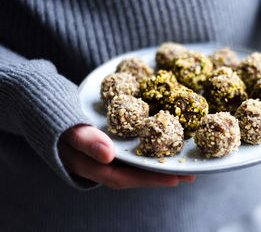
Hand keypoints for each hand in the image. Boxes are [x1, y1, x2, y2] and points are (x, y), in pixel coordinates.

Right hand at [58, 125, 194, 188]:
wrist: (44, 109)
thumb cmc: (54, 119)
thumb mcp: (68, 128)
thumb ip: (86, 140)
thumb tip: (108, 154)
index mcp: (91, 166)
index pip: (124, 178)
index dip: (150, 179)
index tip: (176, 178)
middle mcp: (100, 165)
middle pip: (135, 174)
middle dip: (161, 175)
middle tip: (189, 174)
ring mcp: (104, 156)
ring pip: (134, 164)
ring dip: (157, 163)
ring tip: (183, 162)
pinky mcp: (108, 145)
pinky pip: (131, 151)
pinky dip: (147, 150)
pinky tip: (162, 144)